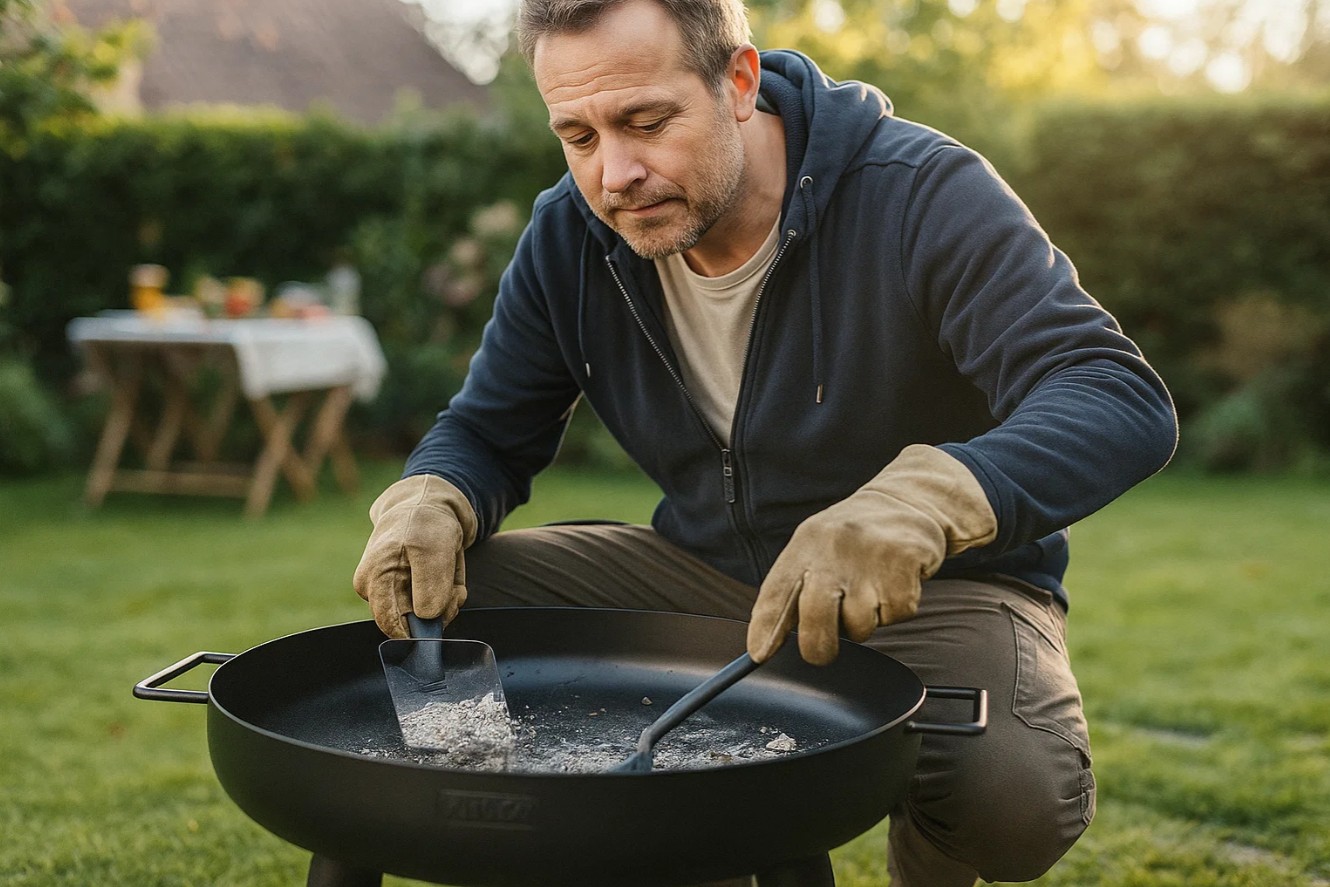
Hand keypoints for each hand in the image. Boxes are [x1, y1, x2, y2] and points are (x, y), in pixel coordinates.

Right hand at [353, 474, 477, 637]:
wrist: (426, 503)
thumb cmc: (427, 522)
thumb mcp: (434, 550)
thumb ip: (430, 587)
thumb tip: (426, 618)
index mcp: (373, 579)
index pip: (392, 626)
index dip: (422, 627)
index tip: (446, 607)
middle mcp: (374, 589)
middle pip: (410, 625)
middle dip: (439, 610)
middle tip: (454, 589)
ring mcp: (387, 590)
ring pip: (423, 617)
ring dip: (445, 602)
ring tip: (450, 576)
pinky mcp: (403, 590)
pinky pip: (429, 607)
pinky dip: (446, 596)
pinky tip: (448, 578)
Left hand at [747, 445, 996, 664]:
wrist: (906, 501)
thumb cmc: (852, 538)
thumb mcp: (814, 547)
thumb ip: (793, 588)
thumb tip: (767, 641)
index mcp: (806, 545)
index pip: (777, 591)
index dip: (766, 627)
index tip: (759, 654)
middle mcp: (834, 549)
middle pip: (816, 618)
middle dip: (817, 648)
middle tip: (822, 652)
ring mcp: (870, 558)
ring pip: (860, 626)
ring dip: (864, 623)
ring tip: (869, 592)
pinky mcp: (904, 564)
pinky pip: (895, 616)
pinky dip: (895, 610)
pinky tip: (893, 584)